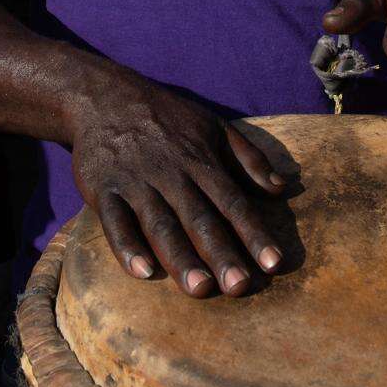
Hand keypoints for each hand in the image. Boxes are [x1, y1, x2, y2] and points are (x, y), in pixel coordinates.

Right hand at [70, 75, 287, 297]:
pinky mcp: (104, 190)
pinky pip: (115, 222)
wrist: (104, 97)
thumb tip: (282, 188)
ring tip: (200, 289)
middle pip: (199, 218)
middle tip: (239, 287)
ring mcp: (136, 183)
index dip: (254, 233)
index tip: (273, 264)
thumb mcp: (213, 126)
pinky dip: (127, 246)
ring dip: (180, 257)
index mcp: (201, 161)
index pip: (233, 202)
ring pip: (160, 225)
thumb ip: (249, 158)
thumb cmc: (167, 118)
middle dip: (221, 253)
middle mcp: (171, 174)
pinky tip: (142, 272)